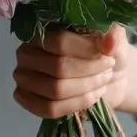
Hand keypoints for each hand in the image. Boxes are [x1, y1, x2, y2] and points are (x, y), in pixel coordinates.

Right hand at [13, 24, 130, 117]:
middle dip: (89, 71)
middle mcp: (27, 51)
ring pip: (55, 90)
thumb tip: (108, 42)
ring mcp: (24, 76)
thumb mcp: (113, 35)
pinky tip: (92, 96)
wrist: (107, 73)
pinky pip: (49, 108)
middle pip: (58, 68)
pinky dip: (76, 104)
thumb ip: (112, 33)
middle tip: (107, 68)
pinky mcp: (28, 99)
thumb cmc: (105, 49)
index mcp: (43, 28)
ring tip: (102, 81)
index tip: (108, 54)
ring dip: (86, 88)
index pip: (60, 41)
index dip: (86, 50)